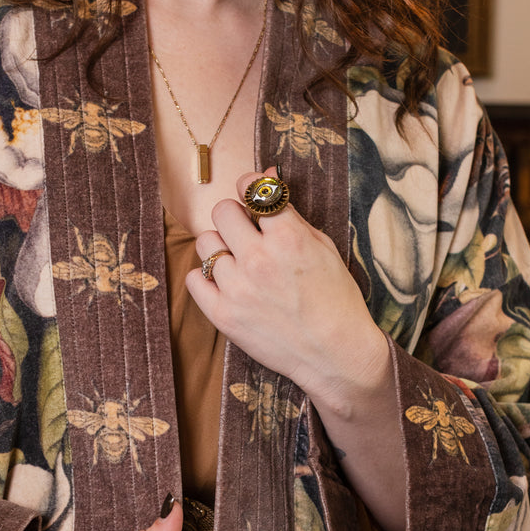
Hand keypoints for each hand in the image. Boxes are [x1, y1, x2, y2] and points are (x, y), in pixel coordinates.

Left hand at [185, 166, 391, 399]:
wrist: (335, 355)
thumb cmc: (335, 300)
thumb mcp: (323, 248)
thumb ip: (289, 212)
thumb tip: (265, 175)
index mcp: (288, 237)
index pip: (252, 189)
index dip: (250, 188)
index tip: (252, 198)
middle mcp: (259, 259)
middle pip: (221, 212)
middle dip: (234, 218)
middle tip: (246, 235)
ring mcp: (237, 288)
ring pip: (206, 244)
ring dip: (221, 249)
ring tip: (240, 265)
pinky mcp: (223, 315)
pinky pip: (194, 279)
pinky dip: (206, 279)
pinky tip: (226, 285)